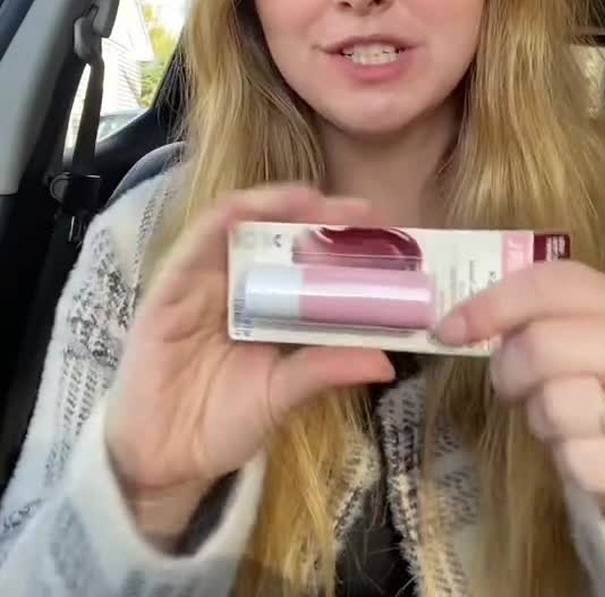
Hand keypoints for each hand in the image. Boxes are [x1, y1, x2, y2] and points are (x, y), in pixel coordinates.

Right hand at [105, 183, 394, 539]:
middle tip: (362, 214)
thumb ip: (322, 370)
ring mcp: (203, 279)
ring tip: (314, 199)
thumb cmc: (219, 422)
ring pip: (240, 224)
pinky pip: (195, 242)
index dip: (345, 242)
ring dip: (275, 205)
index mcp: (269, 303)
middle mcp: (238, 281)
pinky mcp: (170, 286)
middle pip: (280, 232)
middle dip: (320, 215)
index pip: (310, 259)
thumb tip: (386, 361)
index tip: (387, 236)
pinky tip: (247, 209)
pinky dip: (222, 219)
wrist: (162, 460)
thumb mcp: (280, 394)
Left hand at [436, 261, 604, 517]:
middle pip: (541, 344)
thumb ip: (543, 317)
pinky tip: (589, 449)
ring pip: (553, 404)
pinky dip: (570, 461)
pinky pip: (575, 460)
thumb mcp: (583, 335)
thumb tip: (457, 324)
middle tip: (513, 386)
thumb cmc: (604, 382)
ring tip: (565, 420)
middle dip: (509, 371)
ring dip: (542, 420)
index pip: (555, 283)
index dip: (494, 302)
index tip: (450, 330)